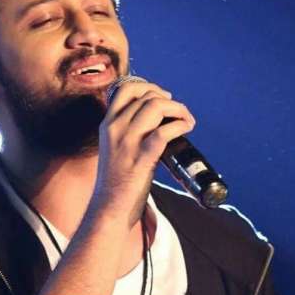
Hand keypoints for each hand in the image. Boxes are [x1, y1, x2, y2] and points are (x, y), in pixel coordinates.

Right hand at [91, 81, 195, 225]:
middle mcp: (115, 128)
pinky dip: (180, 126)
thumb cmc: (116, 181)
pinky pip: (164, 131)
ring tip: (188, 121)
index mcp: (107, 124)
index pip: (126, 88)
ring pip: (156, 107)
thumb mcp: (115, 148)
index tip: (164, 97)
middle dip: (170, 100)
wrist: (109, 208)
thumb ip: (127, 133)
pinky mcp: (141, 157)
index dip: (150, 87)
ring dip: (179, 110)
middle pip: (146, 96)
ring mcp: (127, 142)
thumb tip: (156, 122)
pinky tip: (186, 129)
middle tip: (182, 113)